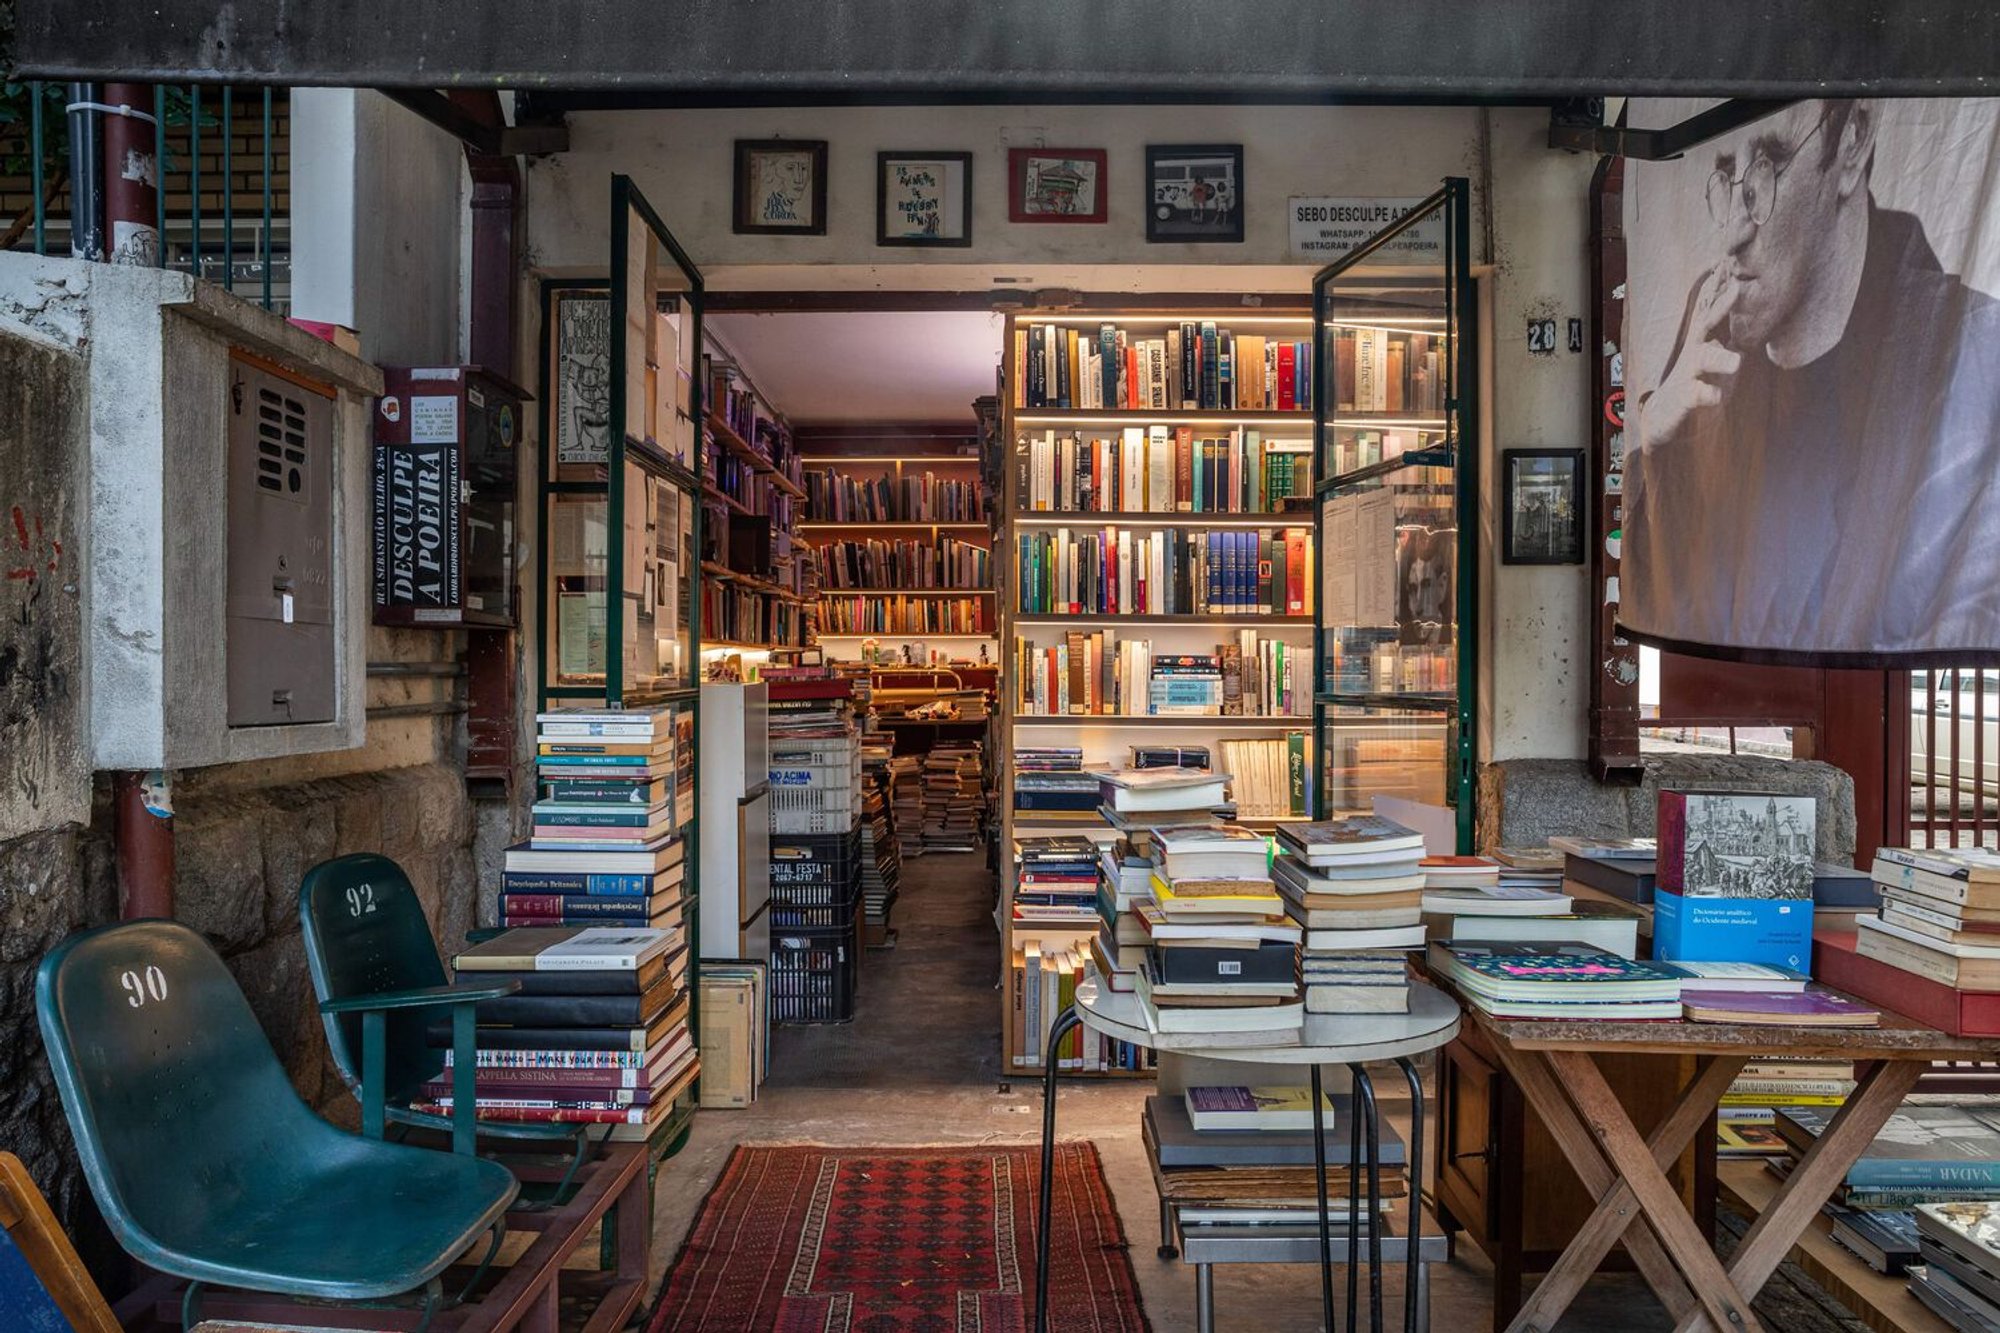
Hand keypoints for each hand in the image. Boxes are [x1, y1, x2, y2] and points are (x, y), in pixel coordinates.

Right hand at [1643, 267, 1741, 445]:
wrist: (1665, 420)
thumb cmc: (1698, 384)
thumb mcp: (1714, 356)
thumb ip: (1730, 334)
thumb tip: (1751, 305)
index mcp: (1705, 340)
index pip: (1714, 308)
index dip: (1722, 286)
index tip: (1732, 260)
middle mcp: (1696, 352)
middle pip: (1706, 324)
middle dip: (1720, 306)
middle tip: (1737, 288)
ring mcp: (1689, 374)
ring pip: (1704, 359)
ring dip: (1719, 357)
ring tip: (1736, 362)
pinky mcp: (1685, 398)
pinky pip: (1696, 394)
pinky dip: (1707, 394)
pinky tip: (1716, 396)